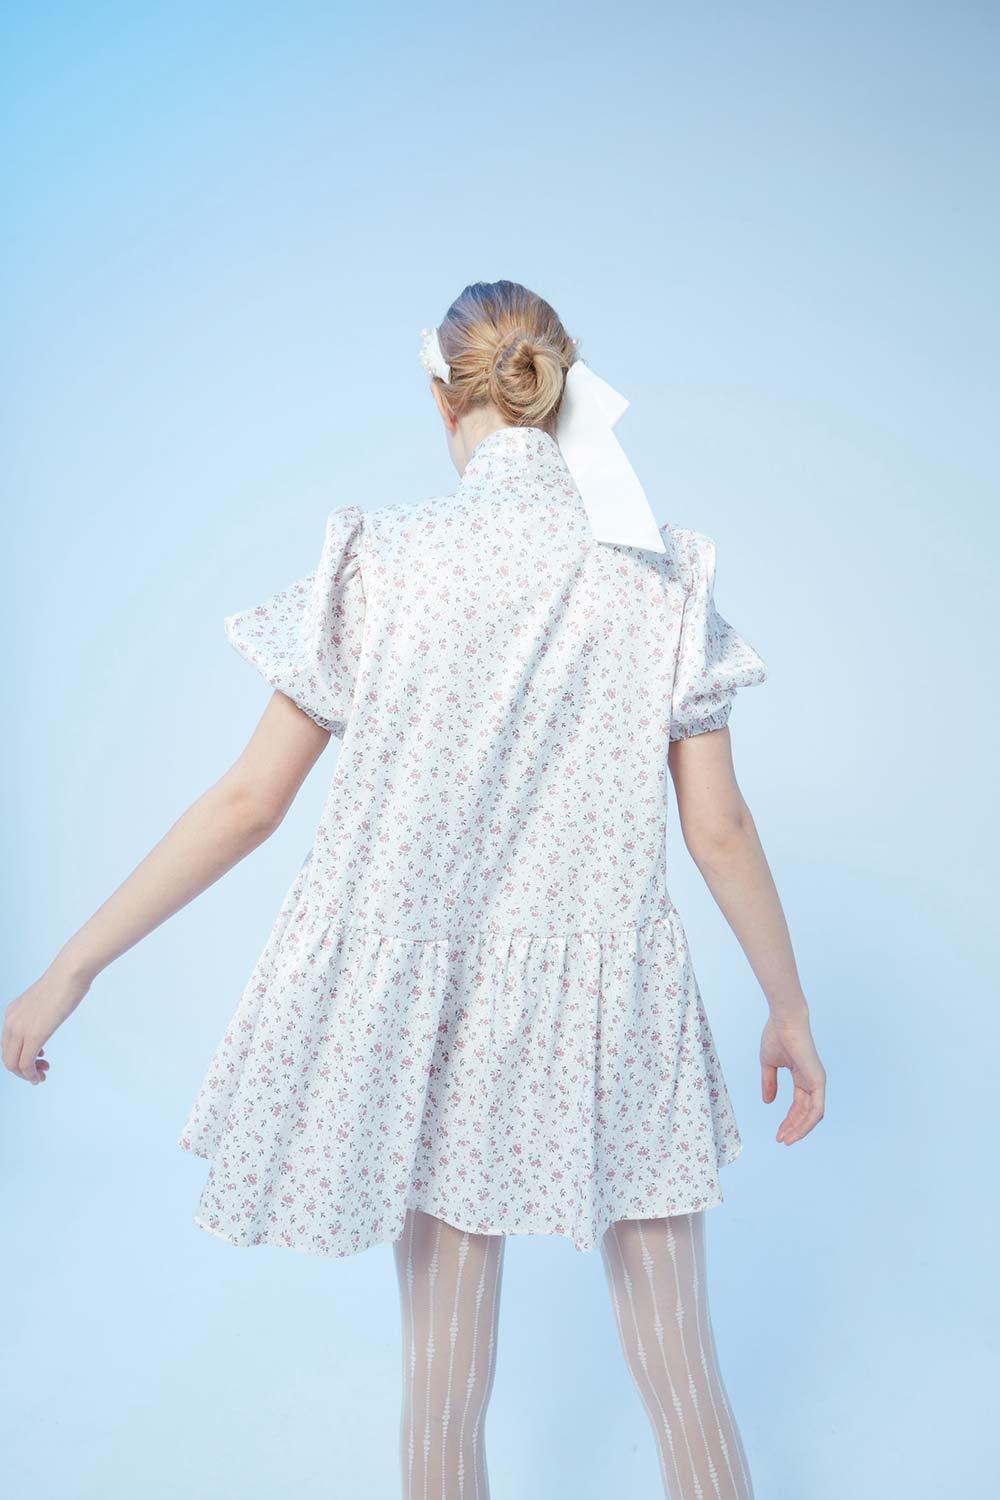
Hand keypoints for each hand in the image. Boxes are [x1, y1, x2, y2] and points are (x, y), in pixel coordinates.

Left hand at [3, 962, 91, 1084]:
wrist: (69, 973)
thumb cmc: (64, 982)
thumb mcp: (44, 1001)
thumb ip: (39, 1013)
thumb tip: (46, 1021)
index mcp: (12, 1013)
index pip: (7, 1045)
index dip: (19, 1058)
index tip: (38, 1059)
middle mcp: (11, 1022)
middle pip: (7, 1057)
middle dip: (22, 1071)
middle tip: (39, 1073)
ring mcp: (21, 1029)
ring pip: (13, 1064)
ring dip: (27, 1075)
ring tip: (41, 1076)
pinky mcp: (34, 1035)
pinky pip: (26, 1063)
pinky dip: (31, 1074)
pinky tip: (40, 1075)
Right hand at [760, 1013, 825, 1144]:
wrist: (784, 1021)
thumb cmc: (776, 1036)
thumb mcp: (768, 1064)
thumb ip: (769, 1083)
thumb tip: (767, 1102)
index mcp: (802, 1076)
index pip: (798, 1105)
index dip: (788, 1120)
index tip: (778, 1133)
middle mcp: (812, 1081)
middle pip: (805, 1112)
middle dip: (793, 1128)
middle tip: (780, 1140)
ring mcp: (817, 1081)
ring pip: (812, 1115)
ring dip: (800, 1130)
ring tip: (786, 1139)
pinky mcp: (818, 1081)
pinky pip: (816, 1109)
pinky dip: (807, 1123)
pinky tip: (796, 1131)